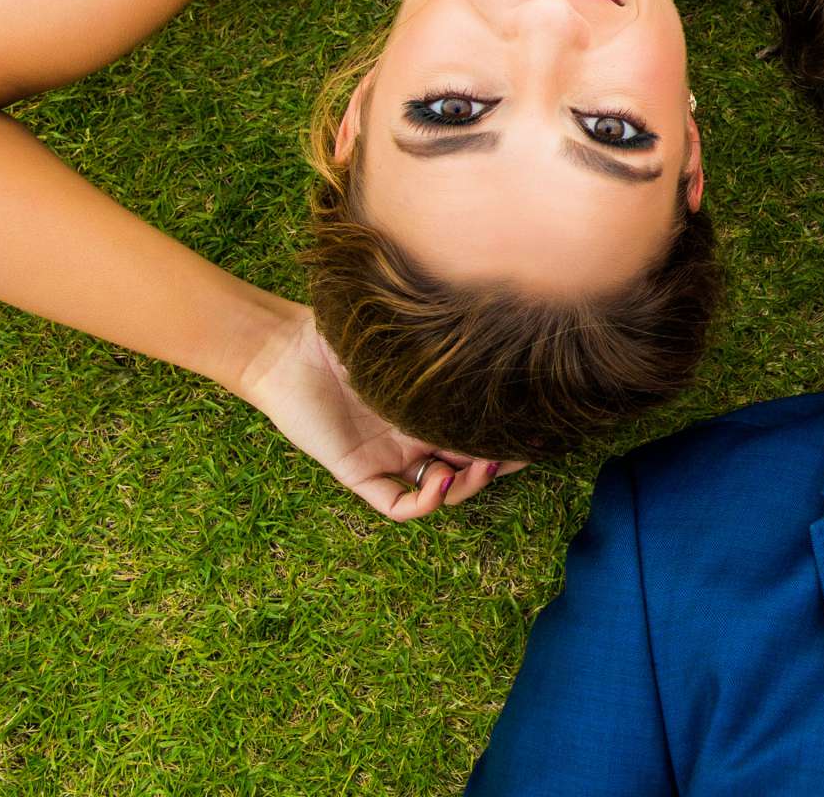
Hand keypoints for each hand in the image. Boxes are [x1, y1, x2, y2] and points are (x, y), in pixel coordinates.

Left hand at [236, 303, 522, 520]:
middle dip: (499, 463)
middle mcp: (412, 436)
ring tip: (483, 466)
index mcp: (427, 405)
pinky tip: (444, 479)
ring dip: (468, 486)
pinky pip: (397, 504)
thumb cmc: (343, 330)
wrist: (284, 347)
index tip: (539, 426)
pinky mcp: (357, 472)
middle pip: (468, 463)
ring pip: (440, 490)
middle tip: (522, 452)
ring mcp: (387, 457)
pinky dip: (426, 501)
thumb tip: (502, 319)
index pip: (477, 429)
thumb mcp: (406, 334)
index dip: (508, 435)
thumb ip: (443, 338)